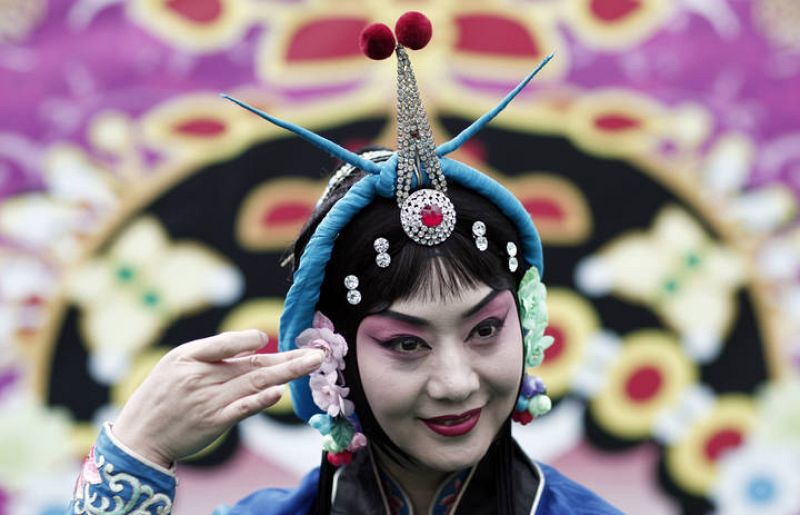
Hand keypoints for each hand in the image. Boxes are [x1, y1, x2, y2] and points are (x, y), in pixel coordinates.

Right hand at [112, 330, 323, 467]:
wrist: (139, 437)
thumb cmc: (160, 397)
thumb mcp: (174, 365)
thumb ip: (212, 354)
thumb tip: (254, 345)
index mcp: (188, 357)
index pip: (223, 343)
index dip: (247, 340)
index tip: (268, 338)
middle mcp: (200, 376)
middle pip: (252, 364)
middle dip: (288, 358)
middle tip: (318, 352)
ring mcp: (209, 400)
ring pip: (254, 383)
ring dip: (287, 373)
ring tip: (311, 365)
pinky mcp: (214, 422)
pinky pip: (242, 409)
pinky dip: (260, 400)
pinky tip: (278, 393)